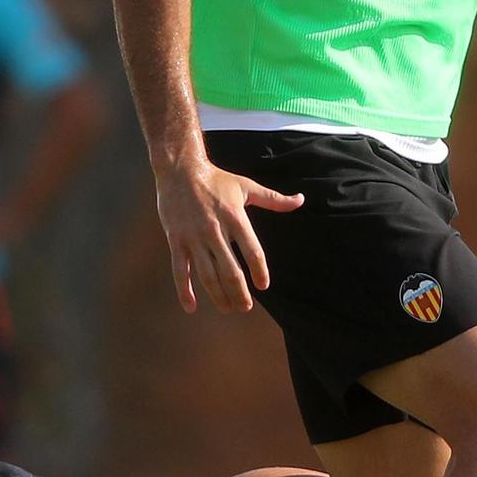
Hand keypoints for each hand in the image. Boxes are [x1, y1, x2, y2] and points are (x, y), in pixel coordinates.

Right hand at [156, 156, 303, 313]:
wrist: (180, 169)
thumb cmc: (217, 179)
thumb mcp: (246, 187)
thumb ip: (274, 199)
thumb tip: (300, 200)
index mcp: (235, 218)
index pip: (252, 251)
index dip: (260, 271)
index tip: (263, 286)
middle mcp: (215, 230)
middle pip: (230, 270)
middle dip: (240, 293)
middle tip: (246, 307)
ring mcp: (193, 237)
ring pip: (207, 275)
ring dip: (218, 296)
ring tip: (228, 308)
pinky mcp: (175, 240)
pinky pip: (180, 271)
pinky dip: (184, 291)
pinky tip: (191, 307)